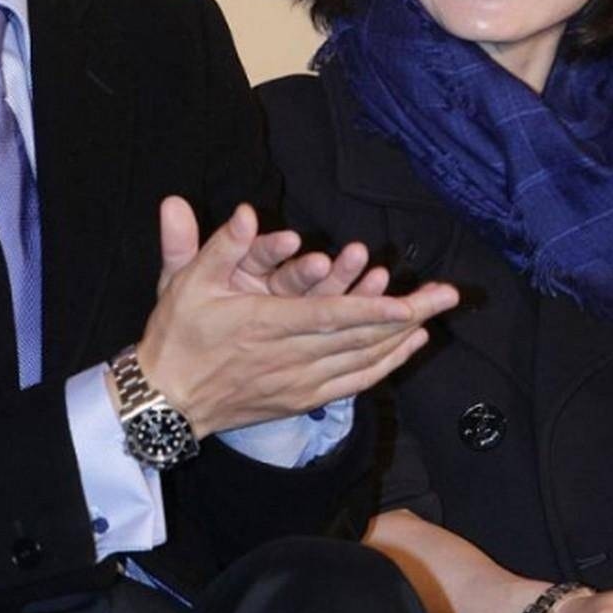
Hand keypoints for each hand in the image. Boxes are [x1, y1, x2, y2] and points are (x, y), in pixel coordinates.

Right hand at [140, 196, 457, 438]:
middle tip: (447, 295)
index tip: (411, 302)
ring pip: (363, 362)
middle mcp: (290, 358)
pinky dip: (385, 364)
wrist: (165, 401)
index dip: (375, 310)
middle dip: (408, 316)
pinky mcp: (301, 398)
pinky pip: (354, 382)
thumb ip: (220, 245)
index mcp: (266, 325)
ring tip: (436, 315)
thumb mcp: (185, 282)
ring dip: (403, 339)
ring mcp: (299, 383)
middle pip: (361, 339)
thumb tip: (244, 211)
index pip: (332, 318)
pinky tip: (407, 347)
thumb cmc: (177, 335)